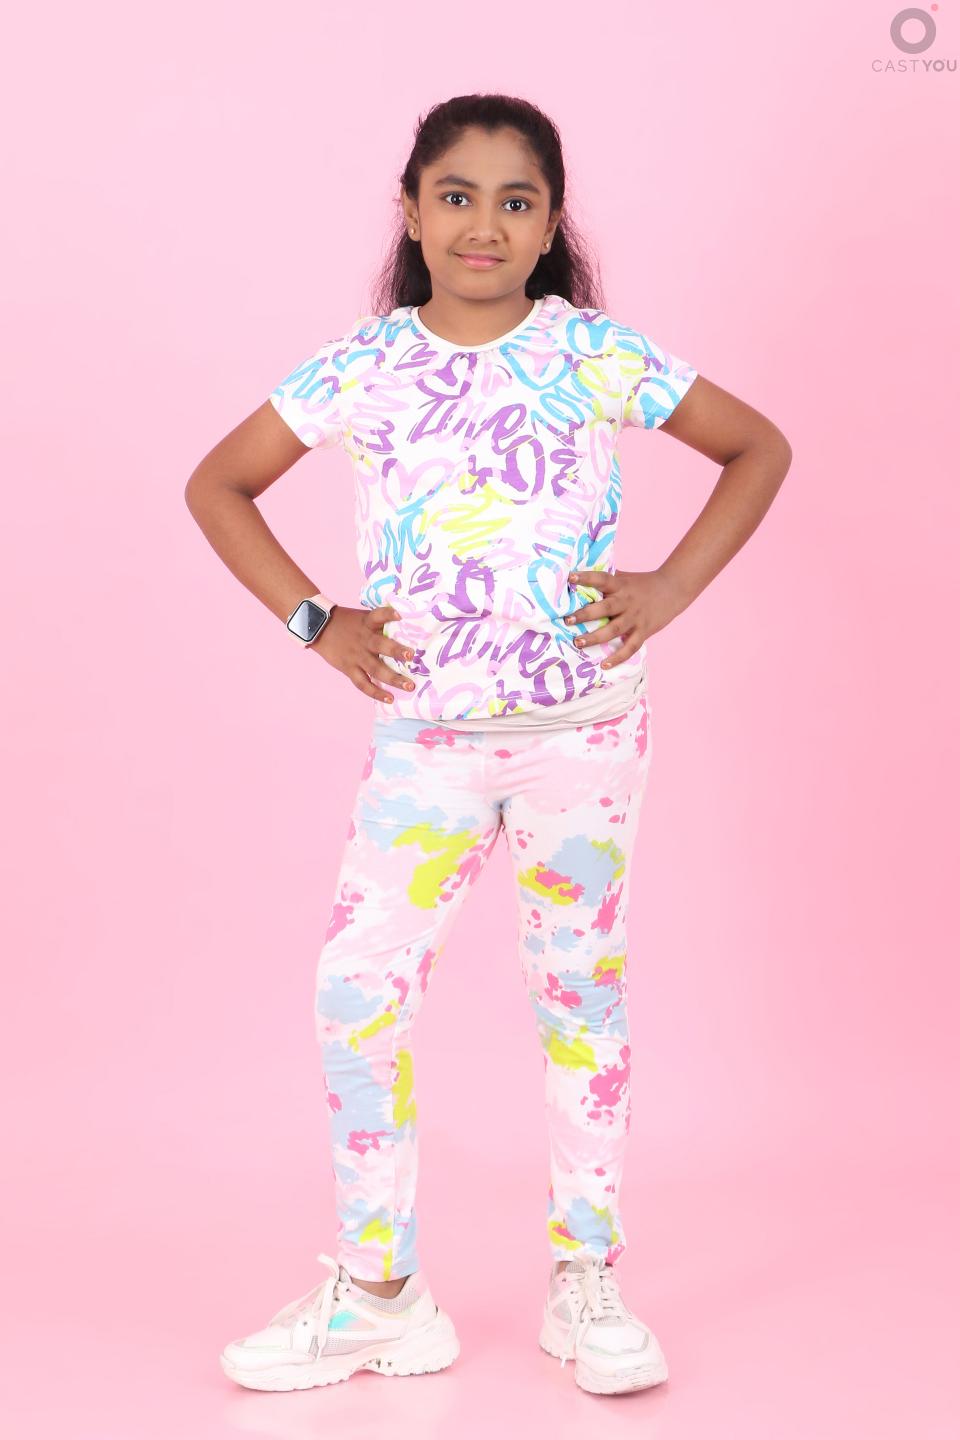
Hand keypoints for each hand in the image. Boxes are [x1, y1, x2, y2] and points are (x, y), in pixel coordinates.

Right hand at [309, 604, 416, 703]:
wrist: (319, 628)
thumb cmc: (348, 623)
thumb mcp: (363, 617)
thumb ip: (381, 623)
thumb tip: (408, 626)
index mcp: (367, 623)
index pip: (378, 615)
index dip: (388, 614)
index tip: (399, 615)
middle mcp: (363, 640)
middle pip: (380, 645)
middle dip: (396, 651)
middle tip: (411, 656)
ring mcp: (356, 656)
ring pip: (375, 669)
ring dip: (393, 678)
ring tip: (409, 686)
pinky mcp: (349, 669)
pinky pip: (363, 683)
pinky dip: (376, 692)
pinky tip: (390, 698)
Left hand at [565, 568, 685, 670]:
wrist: (673, 589)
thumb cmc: (642, 583)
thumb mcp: (625, 577)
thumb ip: (606, 579)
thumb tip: (578, 578)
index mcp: (620, 585)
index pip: (602, 579)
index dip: (587, 578)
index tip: (571, 578)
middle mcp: (627, 601)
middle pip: (606, 608)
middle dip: (586, 614)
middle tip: (568, 620)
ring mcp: (636, 617)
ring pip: (614, 629)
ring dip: (595, 637)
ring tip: (578, 642)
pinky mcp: (644, 631)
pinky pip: (630, 647)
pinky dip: (618, 657)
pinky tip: (604, 665)